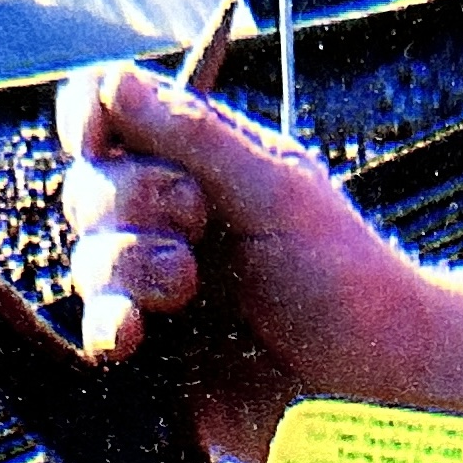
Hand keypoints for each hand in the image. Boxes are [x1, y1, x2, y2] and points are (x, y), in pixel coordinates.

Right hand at [54, 63, 425, 457]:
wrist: (374, 380)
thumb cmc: (344, 276)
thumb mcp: (275, 191)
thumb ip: (195, 137)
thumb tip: (117, 82)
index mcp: (200, 162)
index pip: (112, 116)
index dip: (89, 119)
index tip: (100, 138)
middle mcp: (168, 218)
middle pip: (90, 188)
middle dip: (130, 201)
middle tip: (195, 220)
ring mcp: (155, 285)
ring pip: (88, 259)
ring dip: (126, 264)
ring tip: (186, 286)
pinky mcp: (155, 353)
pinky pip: (99, 331)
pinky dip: (108, 325)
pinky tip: (132, 334)